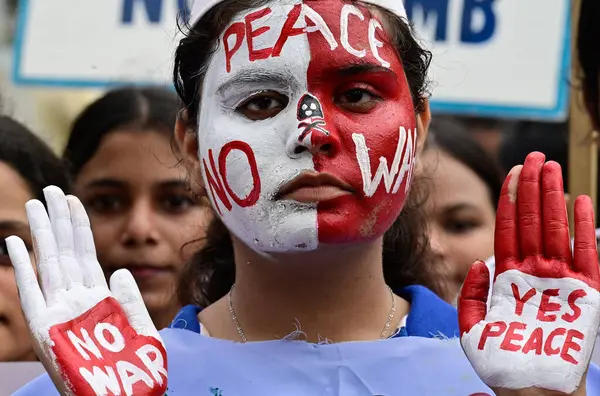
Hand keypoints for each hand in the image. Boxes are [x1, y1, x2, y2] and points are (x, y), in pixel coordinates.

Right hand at [7, 186, 167, 395]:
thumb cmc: (134, 371)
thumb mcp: (141, 332)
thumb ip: (130, 301)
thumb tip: (119, 271)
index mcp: (99, 297)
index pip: (87, 254)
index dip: (81, 228)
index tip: (75, 200)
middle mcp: (76, 299)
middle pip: (66, 252)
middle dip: (59, 221)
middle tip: (50, 191)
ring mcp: (58, 311)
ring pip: (48, 263)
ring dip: (41, 234)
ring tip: (34, 206)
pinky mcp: (42, 328)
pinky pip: (30, 291)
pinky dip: (22, 267)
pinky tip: (14, 243)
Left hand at [458, 152, 599, 394]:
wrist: (529, 389)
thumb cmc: (500, 363)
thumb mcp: (471, 328)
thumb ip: (470, 294)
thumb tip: (477, 263)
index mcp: (507, 276)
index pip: (507, 229)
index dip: (510, 201)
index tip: (511, 172)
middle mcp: (532, 272)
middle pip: (531, 221)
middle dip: (531, 188)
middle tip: (533, 155)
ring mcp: (558, 279)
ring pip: (555, 229)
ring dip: (554, 197)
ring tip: (552, 166)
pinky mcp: (584, 292)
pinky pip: (585, 254)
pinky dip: (584, 228)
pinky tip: (581, 202)